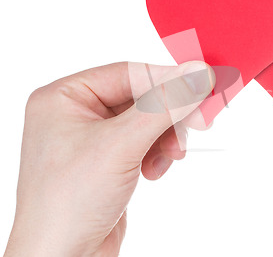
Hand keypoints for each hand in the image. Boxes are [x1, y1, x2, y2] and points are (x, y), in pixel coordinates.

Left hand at [4, 61, 214, 256]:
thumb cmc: (67, 205)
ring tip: (170, 157)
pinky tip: (153, 171)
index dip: (169, 80)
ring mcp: (94, 138)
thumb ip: (163, 105)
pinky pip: (145, 141)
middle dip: (170, 114)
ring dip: (166, 137)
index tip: (203, 86)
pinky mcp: (109, 159)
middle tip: (201, 121)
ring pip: (148, 120)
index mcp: (64, 97)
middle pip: (142, 96)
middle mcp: (77, 113)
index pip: (129, 73)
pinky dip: (158, 153)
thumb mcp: (121, 145)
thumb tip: (196, 74)